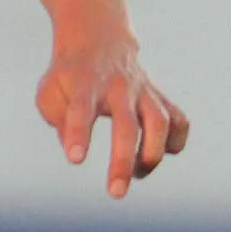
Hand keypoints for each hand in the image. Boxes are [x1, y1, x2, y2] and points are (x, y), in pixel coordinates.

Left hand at [36, 30, 186, 195]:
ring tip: (138, 173)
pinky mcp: (160, 98)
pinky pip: (180, 122)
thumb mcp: (50, 92)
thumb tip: (75, 150)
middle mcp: (118, 87)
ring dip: (152, 155)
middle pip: (127, 124)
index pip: (81, 109)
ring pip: (161, 122)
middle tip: (116, 192)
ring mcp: (143, 91)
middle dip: (124, 160)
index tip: (76, 159)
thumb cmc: (70, 76)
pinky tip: (160, 152)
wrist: (99, 39)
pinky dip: (176, 143)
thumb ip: (58, 119)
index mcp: (85, 84)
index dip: (78, 134)